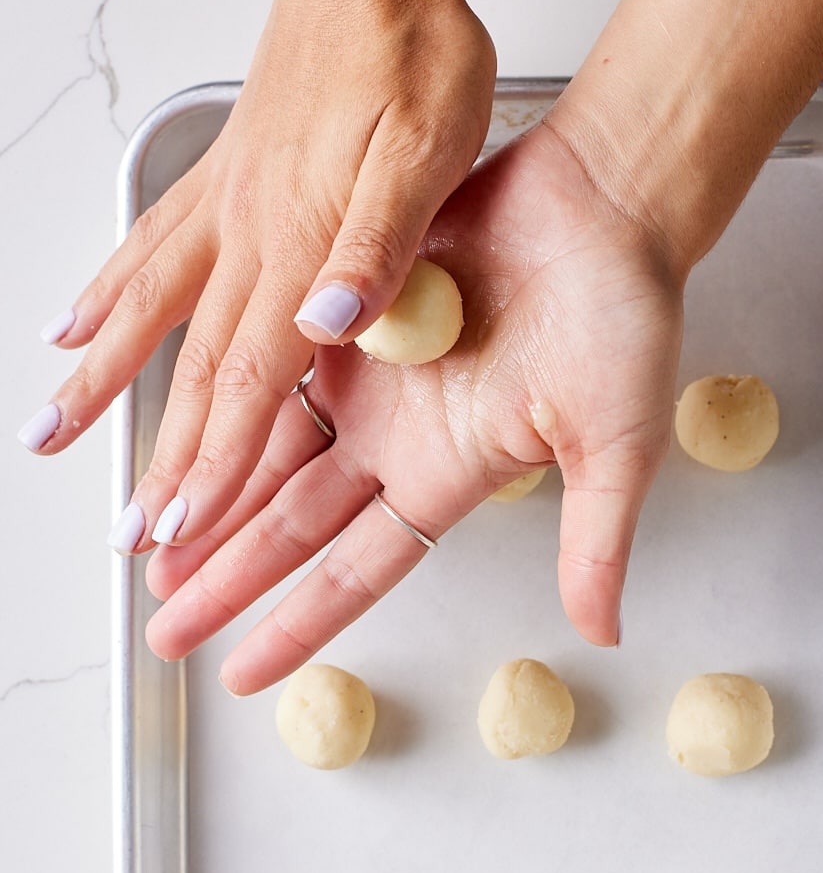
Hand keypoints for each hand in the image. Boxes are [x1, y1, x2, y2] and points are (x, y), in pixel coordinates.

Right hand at [26, 0, 494, 552]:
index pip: (255, 379)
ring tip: (52, 437)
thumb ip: (382, 243)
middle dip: (161, 458)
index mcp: (302, 244)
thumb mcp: (431, 151)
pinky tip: (74, 321)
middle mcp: (248, 234)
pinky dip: (107, 295)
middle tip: (128, 530)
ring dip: (101, 384)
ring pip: (149, 314)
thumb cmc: (413, 52)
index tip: (183, 524)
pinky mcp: (224, 180)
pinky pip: (151, 249)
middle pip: (195, 369)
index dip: (219, 461)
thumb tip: (333, 317)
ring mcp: (226, 207)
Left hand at [143, 116, 685, 692]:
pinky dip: (224, 399)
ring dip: (209, 498)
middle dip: (227, 581)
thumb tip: (604, 635)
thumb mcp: (616, 445)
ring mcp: (366, 375)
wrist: (605, 198)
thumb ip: (596, 540)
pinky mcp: (346, 308)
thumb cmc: (625, 317)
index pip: (354, 573)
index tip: (243, 673)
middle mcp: (395, 437)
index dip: (296, 626)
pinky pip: (268, 361)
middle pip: (289, 528)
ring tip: (148, 545)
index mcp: (447, 477)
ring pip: (264, 454)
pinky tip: (176, 434)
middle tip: (165, 626)